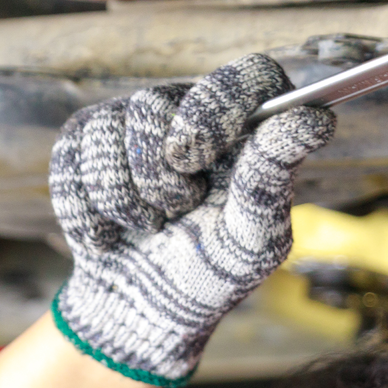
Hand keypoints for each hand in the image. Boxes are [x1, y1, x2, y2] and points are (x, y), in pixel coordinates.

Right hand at [48, 55, 335, 386]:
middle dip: (159, 180)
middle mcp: (190, 114)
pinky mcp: (85, 145)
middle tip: (178, 213)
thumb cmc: (211, 276)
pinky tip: (110, 234)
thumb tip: (315, 120)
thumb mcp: (253, 241)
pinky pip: (72, 157)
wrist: (144, 311)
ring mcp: (133, 126)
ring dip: (125, 201)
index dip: (217, 104)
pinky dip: (89, 211)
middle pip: (153, 104)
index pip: (247, 77)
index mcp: (244, 131)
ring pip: (106, 131)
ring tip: (150, 227)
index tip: (195, 156)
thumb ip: (274, 178)